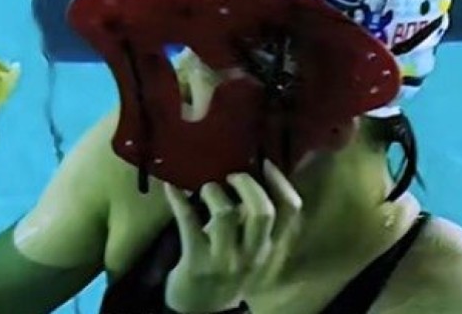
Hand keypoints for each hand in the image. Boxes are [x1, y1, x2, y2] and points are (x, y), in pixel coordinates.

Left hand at [163, 159, 302, 312]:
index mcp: (270, 248)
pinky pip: (187, 222)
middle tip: (230, 176)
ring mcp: (225, 260)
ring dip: (213, 192)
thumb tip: (248, 176)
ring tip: (206, 189)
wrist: (203, 311)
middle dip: (246, 184)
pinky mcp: (196, 262)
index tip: (264, 163)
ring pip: (225, 215)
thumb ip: (253, 221)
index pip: (290, 212)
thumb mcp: (250, 250)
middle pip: (262, 211)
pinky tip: (171, 188)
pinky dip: (178, 200)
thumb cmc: (226, 269)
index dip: (280, 182)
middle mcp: (253, 254)